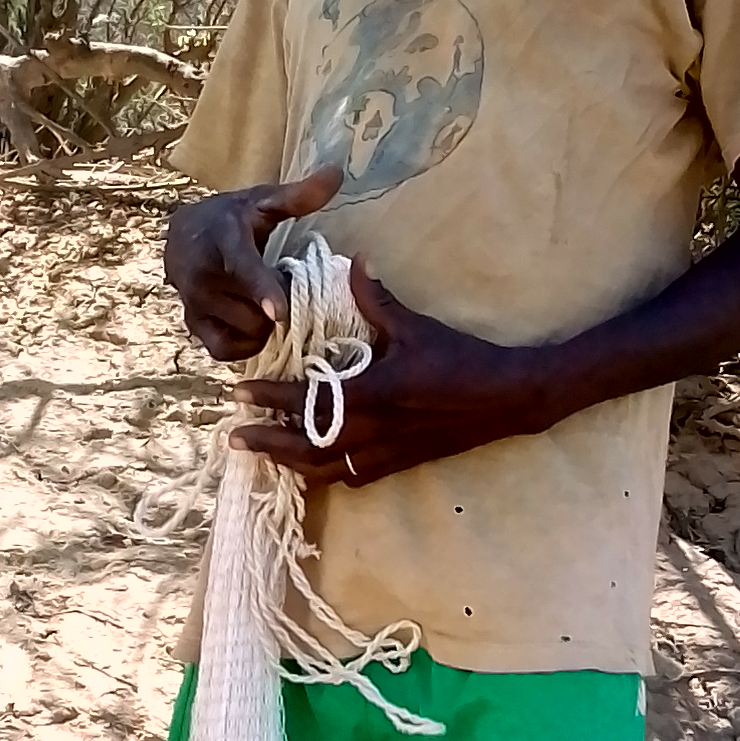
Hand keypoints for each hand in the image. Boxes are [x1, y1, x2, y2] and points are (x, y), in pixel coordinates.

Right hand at [164, 165, 343, 360]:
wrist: (181, 235)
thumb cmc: (230, 218)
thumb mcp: (261, 203)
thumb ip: (297, 196)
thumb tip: (336, 174)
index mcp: (223, 242)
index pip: (242, 270)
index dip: (261, 291)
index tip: (279, 312)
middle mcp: (203, 278)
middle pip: (251, 313)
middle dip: (278, 308)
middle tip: (284, 290)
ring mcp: (194, 305)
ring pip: (242, 333)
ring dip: (264, 327)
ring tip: (270, 306)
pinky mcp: (192, 325)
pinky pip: (224, 350)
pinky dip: (245, 345)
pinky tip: (256, 327)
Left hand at [235, 257, 568, 486]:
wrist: (505, 399)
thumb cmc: (460, 359)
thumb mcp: (415, 327)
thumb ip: (376, 299)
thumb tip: (353, 263)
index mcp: (370, 394)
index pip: (306, 399)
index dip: (270, 397)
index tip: (240, 392)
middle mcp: (371, 431)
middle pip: (304, 445)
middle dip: (266, 441)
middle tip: (234, 434)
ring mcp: (383, 453)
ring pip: (322, 468)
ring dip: (287, 462)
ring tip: (260, 454)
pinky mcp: (397, 464)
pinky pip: (349, 477)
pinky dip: (321, 474)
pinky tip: (307, 469)